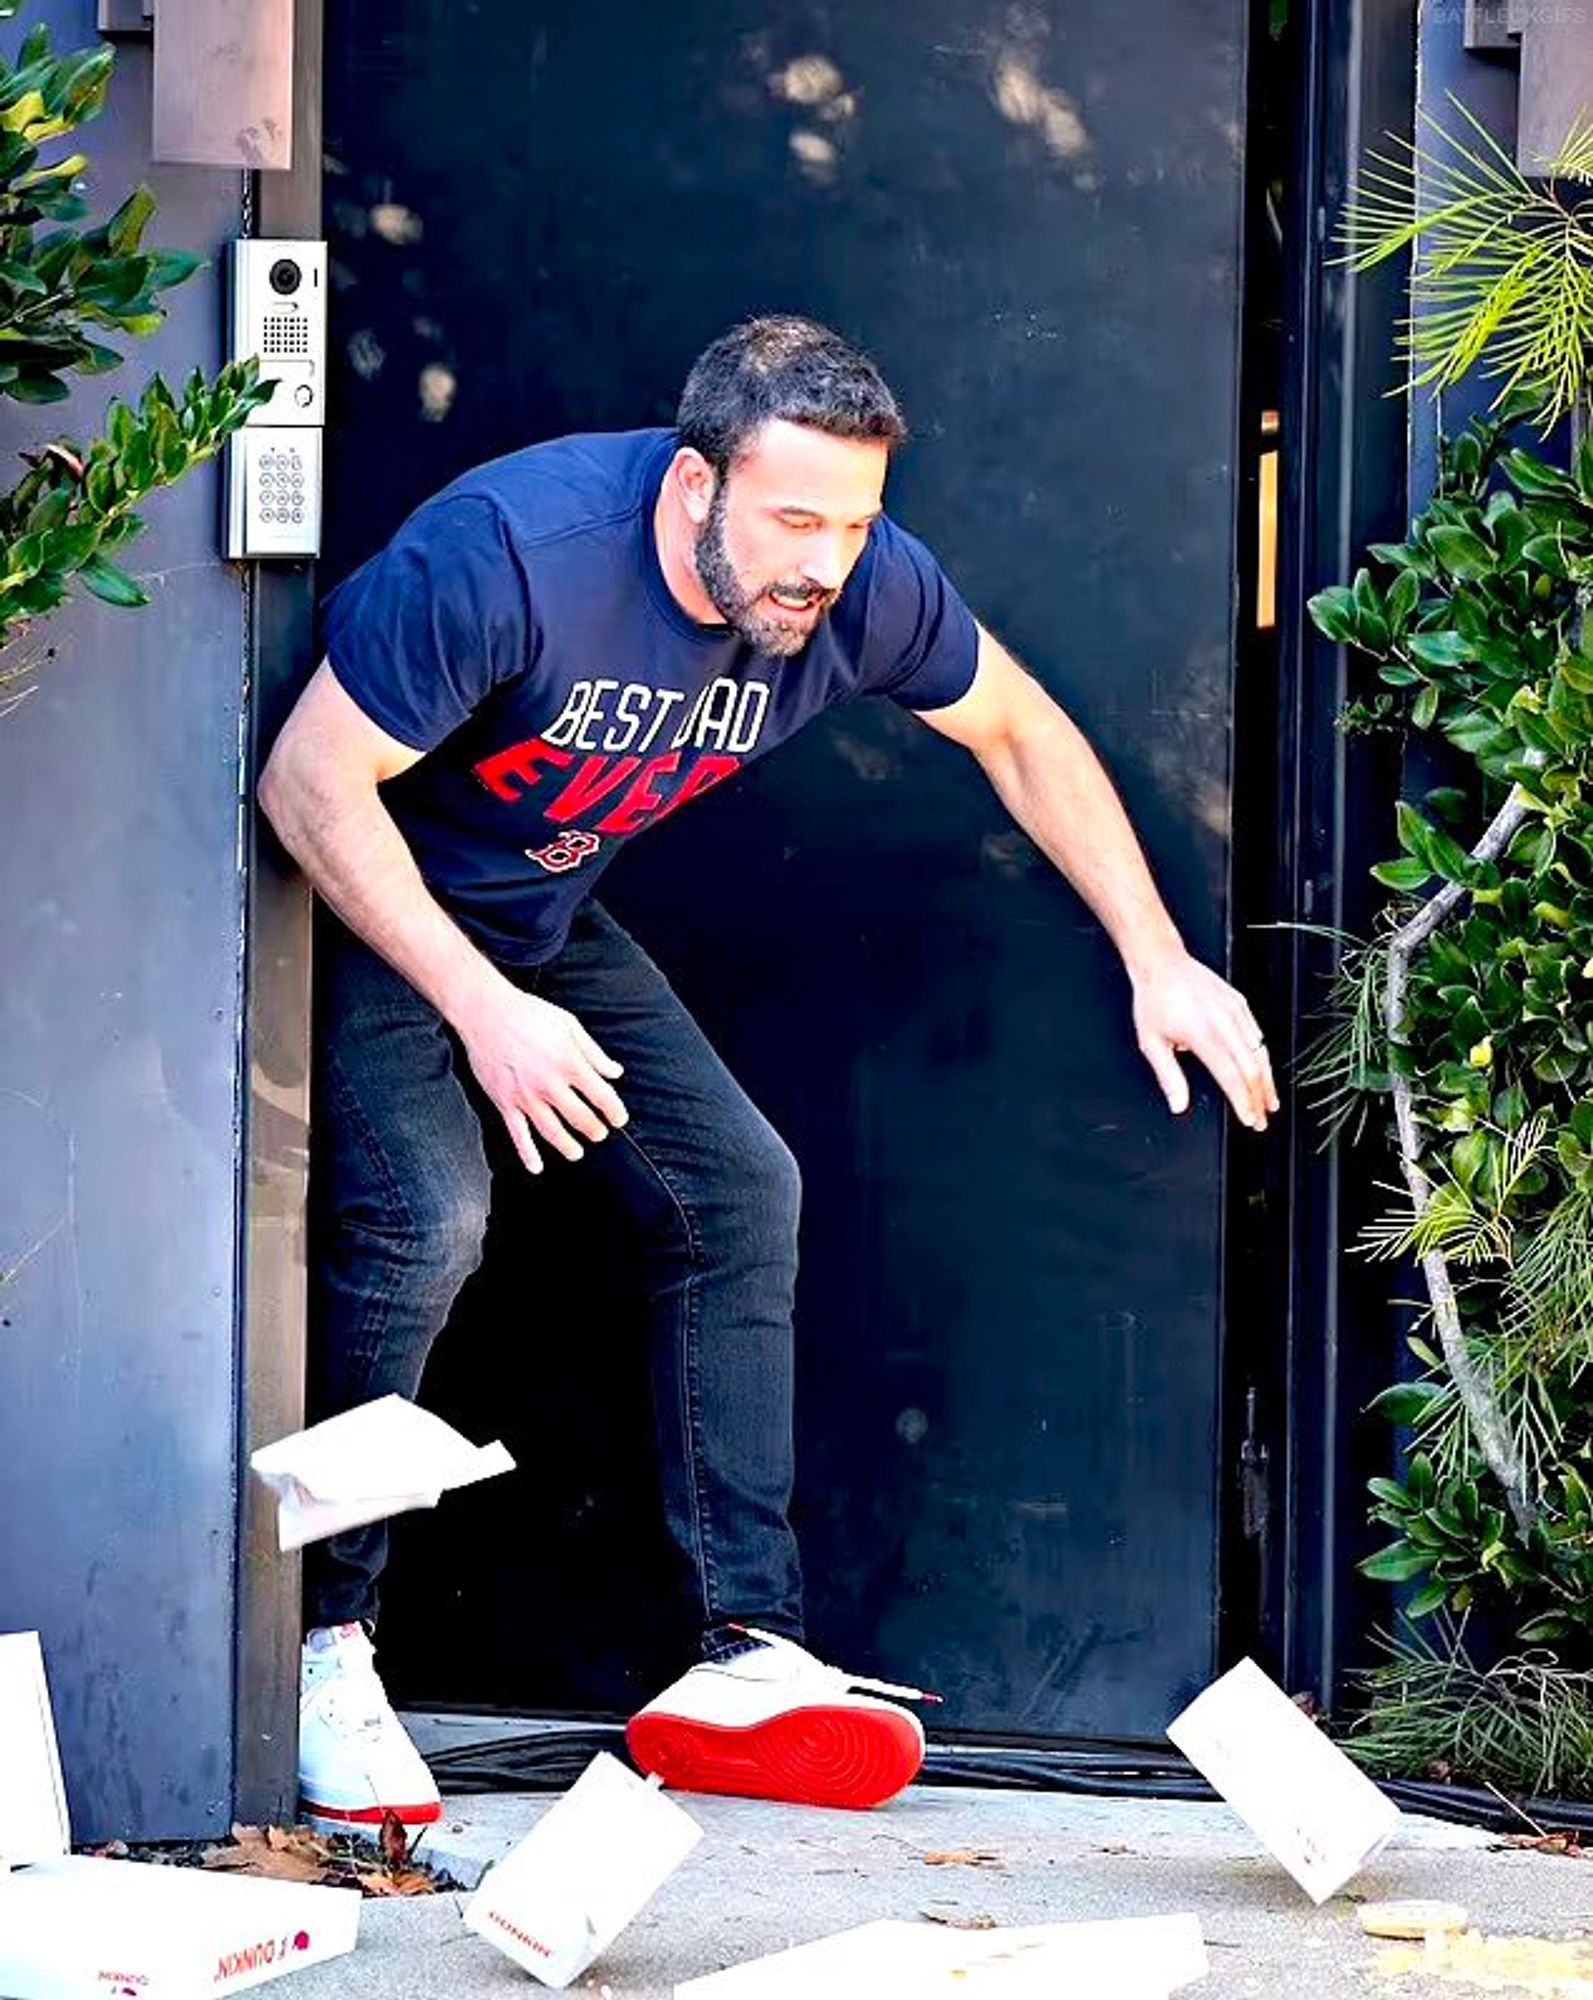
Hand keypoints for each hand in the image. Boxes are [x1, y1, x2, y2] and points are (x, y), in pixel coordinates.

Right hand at [456, 982, 628, 1171]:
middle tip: (599, 1134)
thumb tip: (615, 1073)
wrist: (486, 1013)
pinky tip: (536, 1167)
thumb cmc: (530, 1014)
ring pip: (553, 1132)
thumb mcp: (569, 1026)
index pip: (602, 1097)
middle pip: (580, 1118)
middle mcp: (550, 1084)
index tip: (619, 1119)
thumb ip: (594, 1054)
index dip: (615, 1112)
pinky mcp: (505, 1103)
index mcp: (569, 1063)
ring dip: (568, 1146)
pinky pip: (517, 1135)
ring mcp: (526, 1097)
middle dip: (594, 1130)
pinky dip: (527, 1154)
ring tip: (577, 1152)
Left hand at [1131, 951, 1277, 1132]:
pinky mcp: (1240, 1003)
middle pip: (1252, 1068)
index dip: (1243, 1102)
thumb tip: (1178, 1105)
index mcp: (1203, 1034)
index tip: (1249, 1120)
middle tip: (1262, 1119)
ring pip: (1261, 1052)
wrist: (1162, 963)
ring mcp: (1235, 1011)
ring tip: (1269, 1100)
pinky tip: (1264, 1071)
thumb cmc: (1155, 1000)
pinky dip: (1264, 1056)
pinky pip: (1258, 1034)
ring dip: (1267, 1080)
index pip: (1231, 1077)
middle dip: (1260, 1097)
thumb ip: (1169, 1077)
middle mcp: (1224, 1022)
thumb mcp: (1152, 1043)